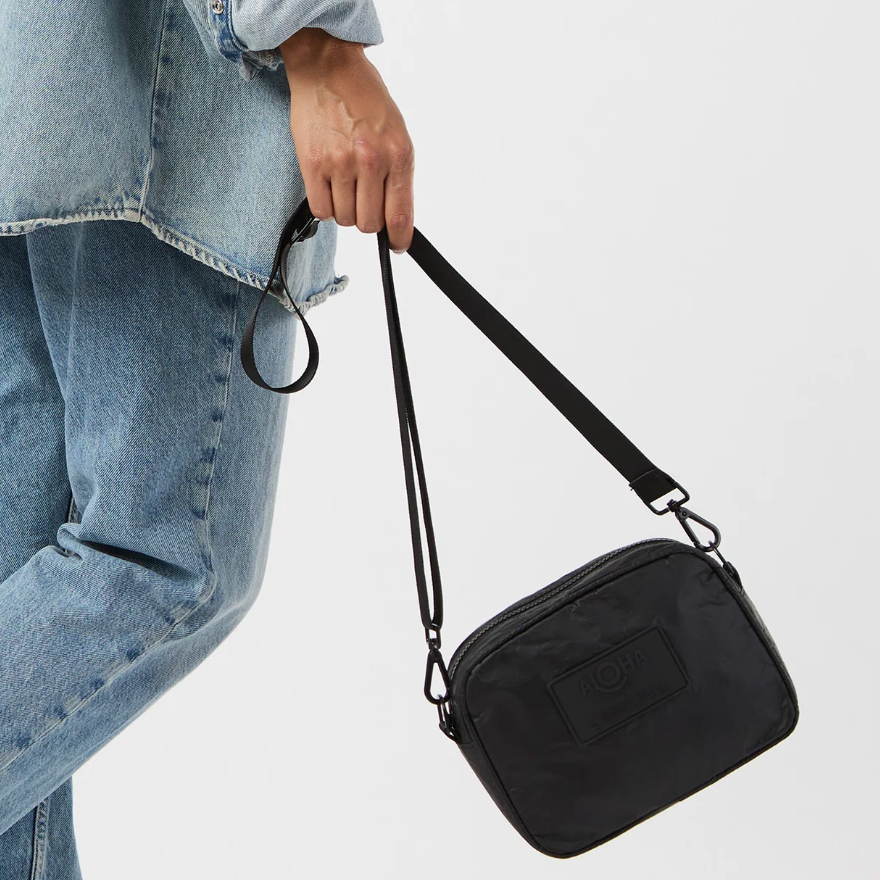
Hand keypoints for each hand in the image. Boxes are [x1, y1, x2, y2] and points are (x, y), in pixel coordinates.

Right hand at [278, 28, 414, 253]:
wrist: (328, 67)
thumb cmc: (364, 99)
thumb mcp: (396, 133)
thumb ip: (398, 175)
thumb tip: (396, 218)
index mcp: (398, 154)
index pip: (400, 215)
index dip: (399, 238)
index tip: (396, 244)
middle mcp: (371, 160)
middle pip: (369, 224)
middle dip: (368, 219)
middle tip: (364, 200)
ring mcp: (340, 163)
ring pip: (345, 219)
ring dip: (345, 210)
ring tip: (345, 185)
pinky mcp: (313, 163)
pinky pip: (321, 210)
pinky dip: (326, 206)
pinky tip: (329, 188)